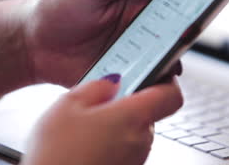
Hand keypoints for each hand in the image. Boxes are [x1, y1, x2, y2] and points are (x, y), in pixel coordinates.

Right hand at [20, 76, 182, 164]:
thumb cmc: (57, 154)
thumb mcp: (68, 104)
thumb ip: (96, 86)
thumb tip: (111, 82)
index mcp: (132, 117)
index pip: (171, 96)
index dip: (166, 81)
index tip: (155, 73)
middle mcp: (140, 140)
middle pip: (147, 113)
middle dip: (126, 105)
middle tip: (99, 102)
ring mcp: (135, 159)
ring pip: (134, 132)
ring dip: (117, 125)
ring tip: (84, 127)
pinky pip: (124, 150)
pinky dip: (111, 143)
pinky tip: (84, 145)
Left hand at [22, 0, 183, 85]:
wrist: (32, 44)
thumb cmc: (58, 6)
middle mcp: (140, 25)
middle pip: (175, 29)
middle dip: (185, 31)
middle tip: (188, 31)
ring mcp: (133, 51)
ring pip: (165, 56)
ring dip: (170, 58)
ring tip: (168, 58)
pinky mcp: (123, 73)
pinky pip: (146, 78)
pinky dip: (153, 80)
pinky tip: (150, 78)